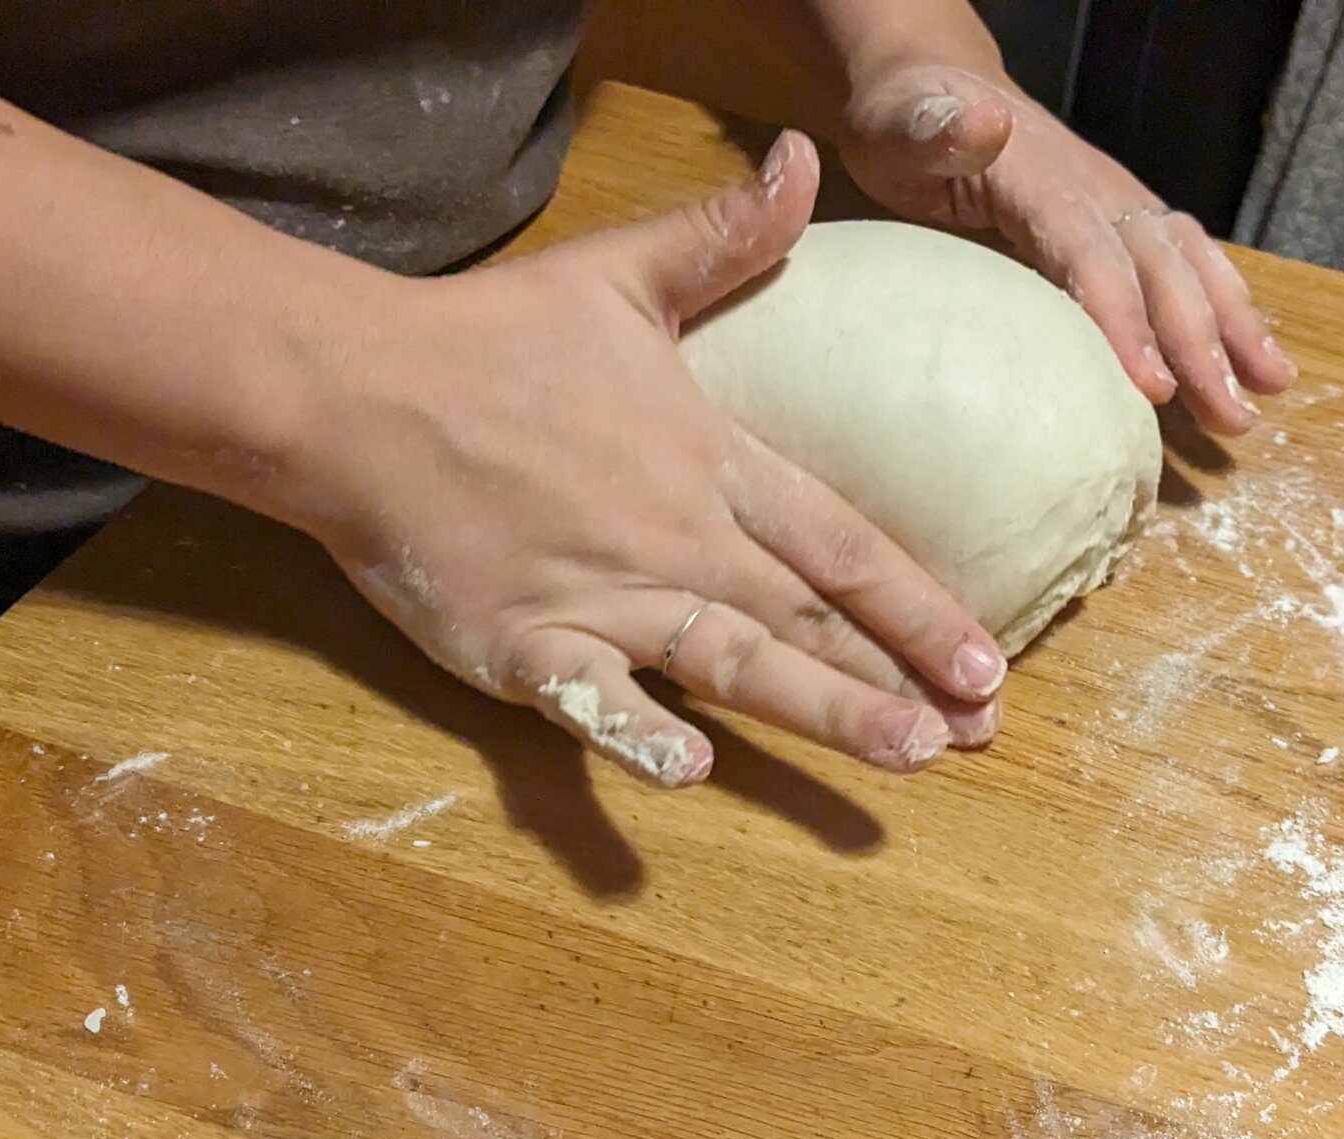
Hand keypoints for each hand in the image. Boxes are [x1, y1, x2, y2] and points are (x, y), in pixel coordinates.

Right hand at [271, 132, 1005, 787]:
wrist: (351, 386)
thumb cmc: (488, 335)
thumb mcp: (622, 274)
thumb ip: (726, 236)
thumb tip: (803, 160)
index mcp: (712, 461)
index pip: (845, 543)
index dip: (924, 605)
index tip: (991, 663)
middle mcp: (676, 539)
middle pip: (810, 620)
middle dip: (901, 680)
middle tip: (979, 741)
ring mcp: (601, 596)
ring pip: (734, 665)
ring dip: (825, 714)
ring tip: (905, 759)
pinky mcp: (522, 643)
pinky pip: (590, 700)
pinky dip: (636, 736)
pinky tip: (692, 773)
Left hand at [837, 62, 1295, 434]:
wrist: (931, 89)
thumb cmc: (904, 123)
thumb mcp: (900, 123)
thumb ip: (934, 129)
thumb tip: (985, 123)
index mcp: (1043, 178)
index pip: (1092, 254)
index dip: (1125, 319)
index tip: (1153, 386)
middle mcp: (1097, 188)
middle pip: (1160, 268)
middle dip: (1202, 345)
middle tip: (1233, 418)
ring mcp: (1118, 203)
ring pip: (1190, 263)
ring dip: (1233, 328)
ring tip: (1270, 390)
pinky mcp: (1124, 220)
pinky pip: (1184, 264)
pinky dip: (1223, 310)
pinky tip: (1248, 358)